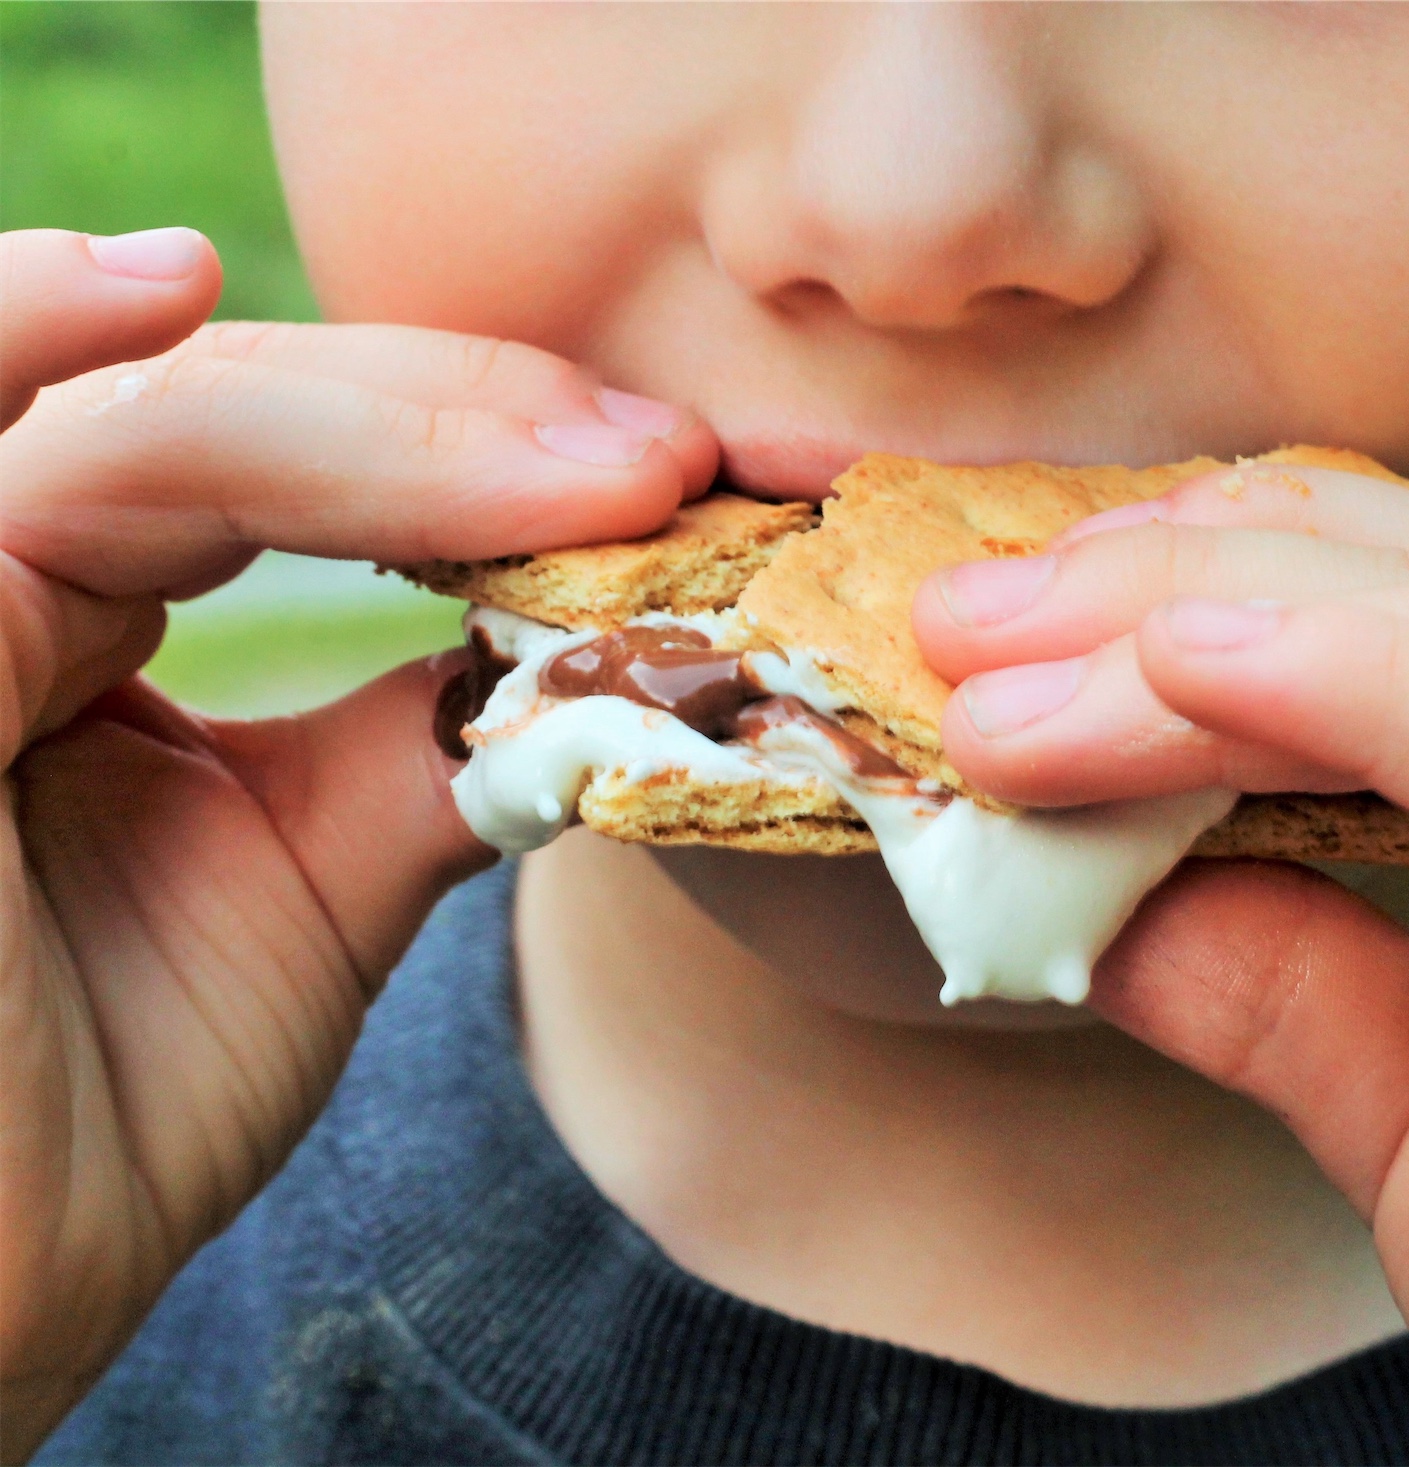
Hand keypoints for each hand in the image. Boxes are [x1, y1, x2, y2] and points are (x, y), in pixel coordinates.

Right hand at [0, 227, 716, 1455]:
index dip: (479, 450)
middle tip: (654, 462)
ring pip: (141, 420)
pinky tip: (158, 291)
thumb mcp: (315, 878)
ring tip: (565, 451)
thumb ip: (426, 730)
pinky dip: (36, 344)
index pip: (289, 461)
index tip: (671, 477)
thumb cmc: (103, 1104)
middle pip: (233, 407)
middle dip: (461, 420)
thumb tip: (602, 620)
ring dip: (370, 418)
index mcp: (75, 614)